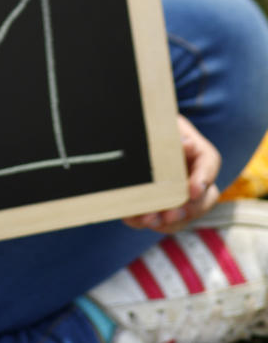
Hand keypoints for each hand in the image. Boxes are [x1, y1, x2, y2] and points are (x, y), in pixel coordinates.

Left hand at [124, 114, 220, 231]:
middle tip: (169, 214)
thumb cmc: (150, 123)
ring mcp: (181, 194)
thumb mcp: (159, 121)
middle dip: (188, 210)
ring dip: (167, 222)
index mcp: (197, 150)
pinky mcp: (162, 205)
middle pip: (205, 199)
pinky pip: (161, 220)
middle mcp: (194, 176)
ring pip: (184, 216)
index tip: (193, 190)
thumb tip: (185, 145)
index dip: (204, 178)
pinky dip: (147, 221)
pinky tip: (132, 217)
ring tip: (146, 220)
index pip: (209, 163)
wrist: (134, 130)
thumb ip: (171, 132)